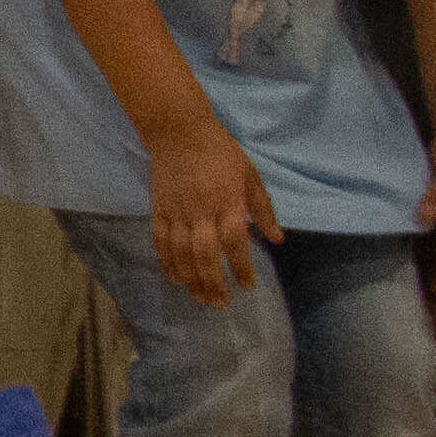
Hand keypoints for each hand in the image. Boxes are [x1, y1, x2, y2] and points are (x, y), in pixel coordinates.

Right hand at [149, 117, 282, 309]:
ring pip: (180, 254)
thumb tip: (277, 239)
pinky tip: (174, 278)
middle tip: (221, 304)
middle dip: (213, 283)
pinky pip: (160, 242)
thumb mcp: (251, 176)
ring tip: (200, 298)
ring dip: (190, 279)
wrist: (178, 132)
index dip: (242, 268)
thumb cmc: (221, 153)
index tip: (248, 286)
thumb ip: (262, 209)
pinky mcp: (159, 210)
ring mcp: (176, 212)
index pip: (235, 243)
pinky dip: (166, 262)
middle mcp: (201, 213)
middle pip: (205, 256)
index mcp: (227, 204)